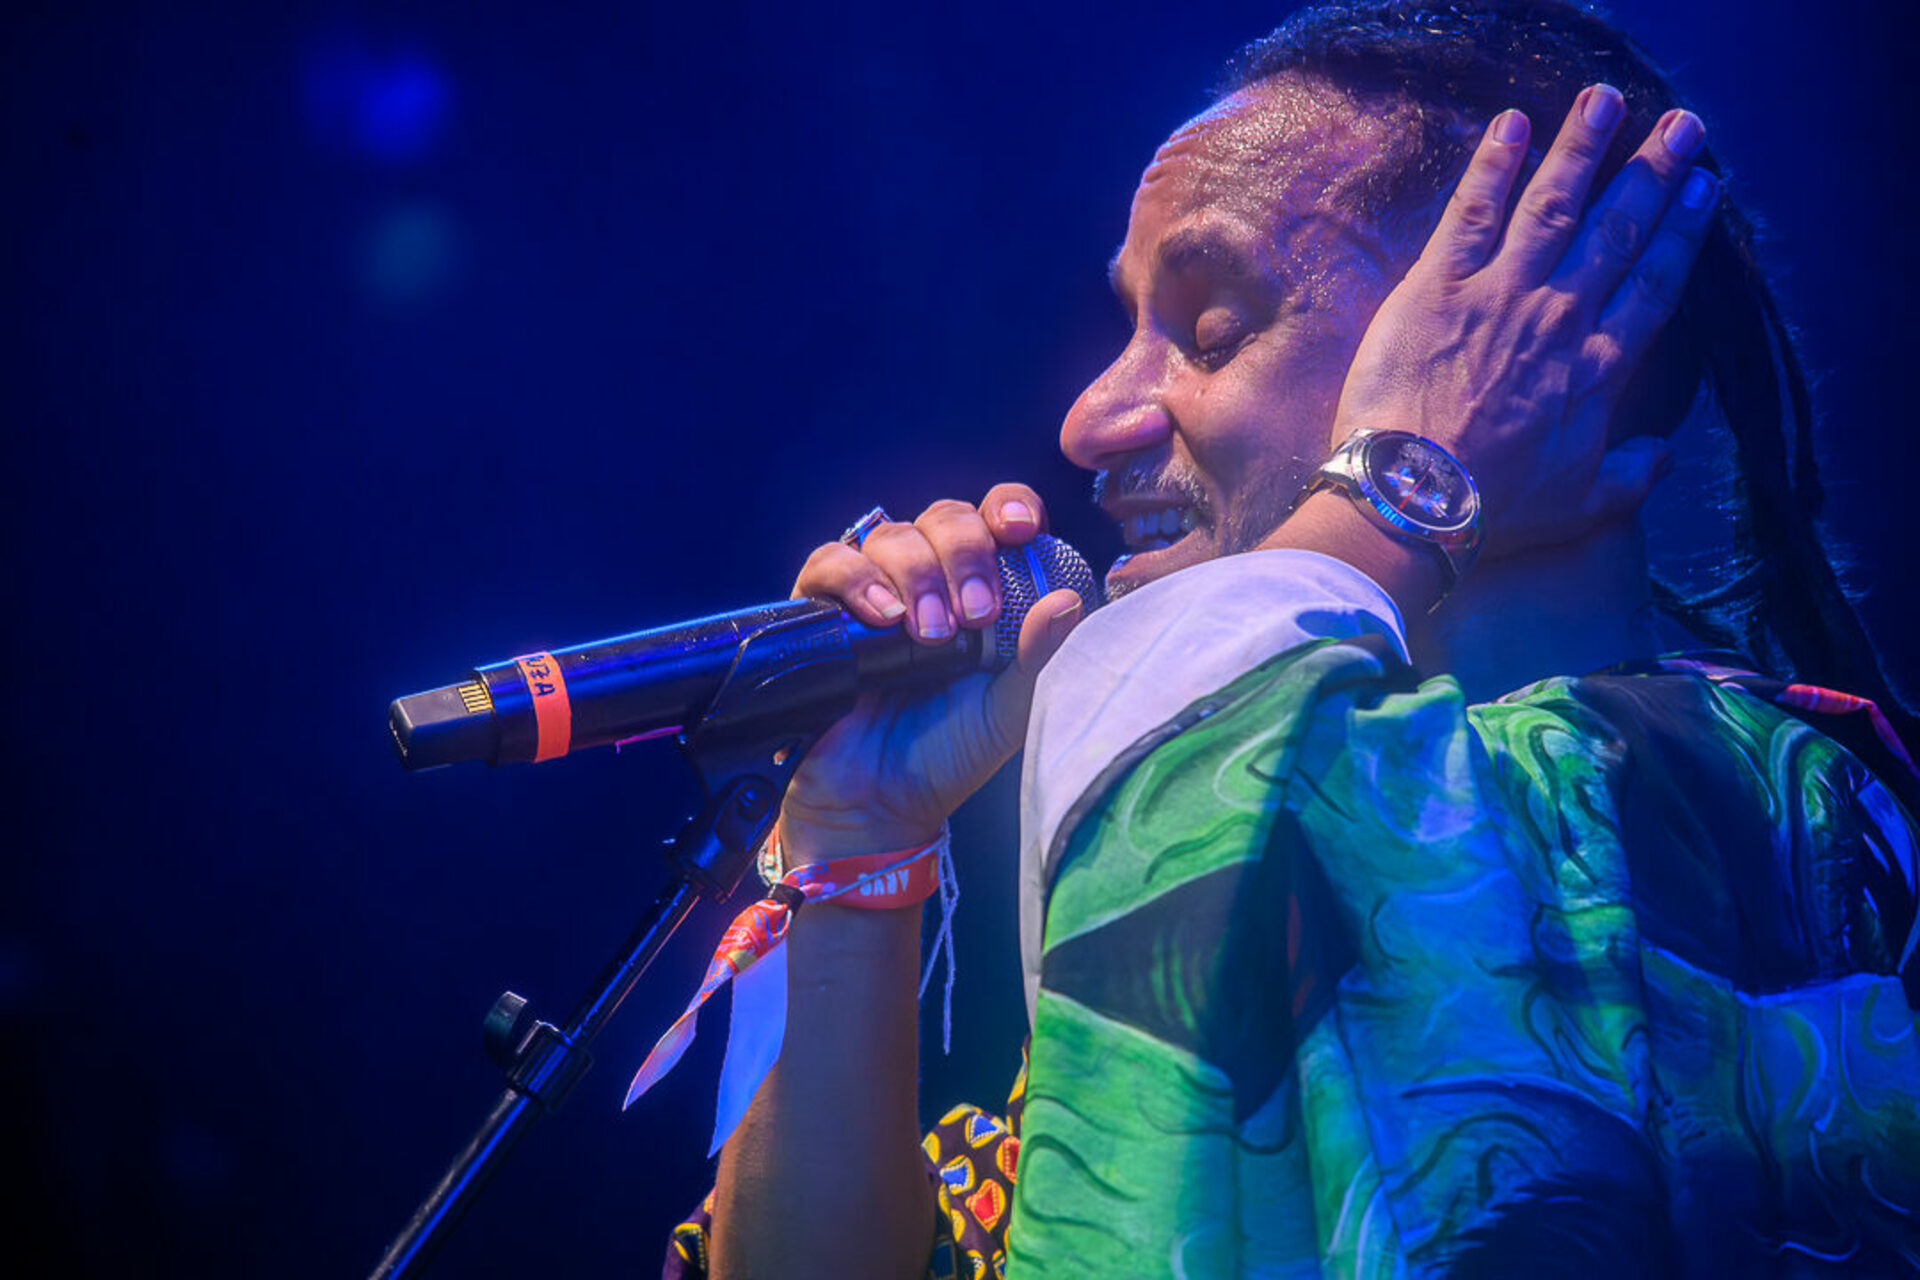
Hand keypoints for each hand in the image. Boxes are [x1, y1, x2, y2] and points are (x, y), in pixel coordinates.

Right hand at [776, 486, 1084, 859]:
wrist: (879, 803)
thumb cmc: (951, 753)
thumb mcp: (1010, 710)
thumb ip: (1041, 659)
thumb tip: (1068, 600)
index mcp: (982, 588)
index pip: (995, 518)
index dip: (1008, 507)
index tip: (1019, 530)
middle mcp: (929, 579)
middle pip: (945, 518)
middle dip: (965, 554)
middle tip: (975, 615)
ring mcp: (874, 590)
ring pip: (892, 535)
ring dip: (917, 575)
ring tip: (927, 635)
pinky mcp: (822, 610)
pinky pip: (831, 563)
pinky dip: (858, 580)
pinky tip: (881, 617)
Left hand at [1332, 83, 1718, 554]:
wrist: (1416, 500)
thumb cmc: (1494, 510)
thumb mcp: (1581, 507)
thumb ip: (1631, 475)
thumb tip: (1662, 452)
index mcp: (1599, 368)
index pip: (1653, 285)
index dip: (1680, 234)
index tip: (1700, 192)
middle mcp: (1560, 318)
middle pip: (1616, 230)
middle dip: (1650, 172)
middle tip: (1680, 126)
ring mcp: (1500, 295)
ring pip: (1553, 205)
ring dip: (1582, 148)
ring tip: (1604, 100)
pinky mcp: (1437, 287)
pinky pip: (1473, 213)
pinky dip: (1495, 165)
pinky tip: (1513, 124)